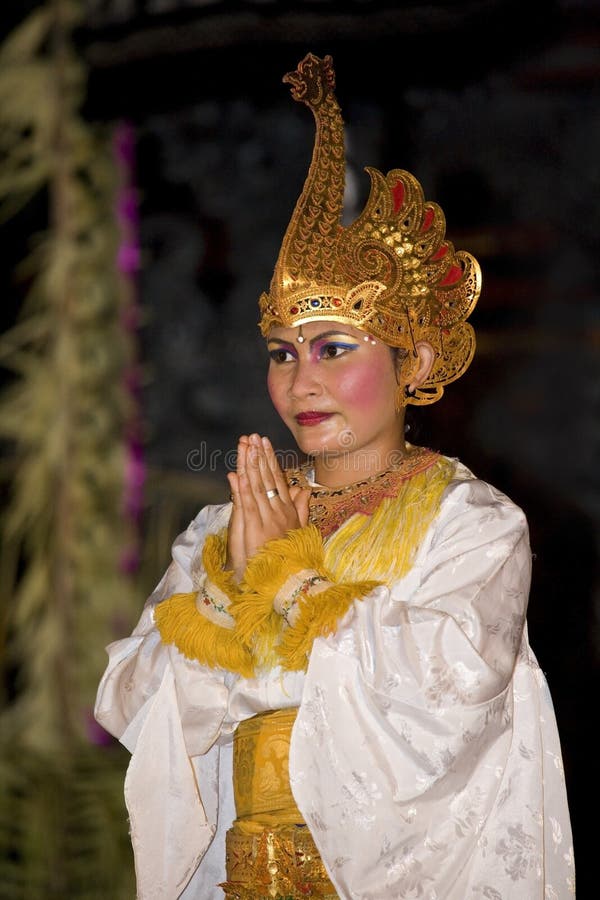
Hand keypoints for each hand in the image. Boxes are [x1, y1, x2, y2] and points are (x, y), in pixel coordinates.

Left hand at [226, 433, 309, 580]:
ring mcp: (266, 520)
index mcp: (287, 511)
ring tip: (245, 446)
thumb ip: (301, 509)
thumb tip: (304, 489)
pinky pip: (248, 505)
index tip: (264, 442)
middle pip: (267, 478)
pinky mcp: (254, 530)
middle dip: (259, 455)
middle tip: (253, 435)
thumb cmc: (288, 558)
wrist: (284, 582)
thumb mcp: (299, 531)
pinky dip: (241, 489)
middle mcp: (278, 512)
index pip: (277, 480)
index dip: (269, 460)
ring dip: (250, 465)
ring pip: (257, 487)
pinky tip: (237, 474)